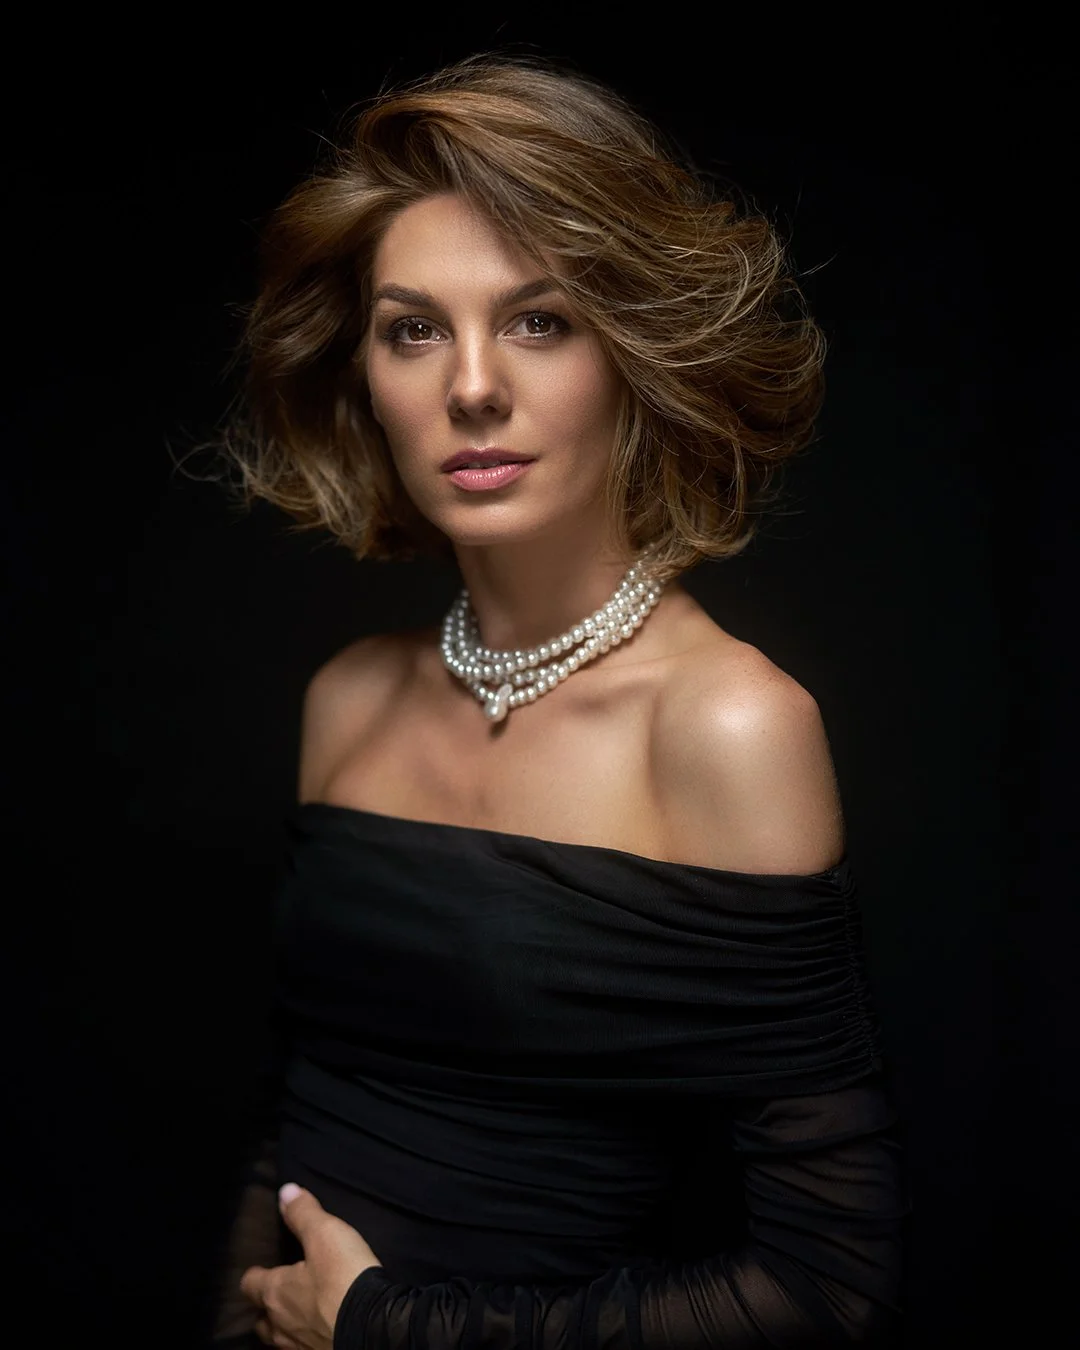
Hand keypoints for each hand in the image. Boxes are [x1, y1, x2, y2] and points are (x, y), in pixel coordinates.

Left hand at [239, 1184, 383, 1349]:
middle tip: (279, 1296)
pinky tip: (320, 1333)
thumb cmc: (344, 1278)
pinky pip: (302, 1349)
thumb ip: (304, 1213)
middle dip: (266, 1309)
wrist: (374, 1329)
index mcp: (276, 1292)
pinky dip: (306, 1342)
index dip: (255, 1275)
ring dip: (284, 1328)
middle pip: (261, 1321)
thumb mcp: (326, 1234)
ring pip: (279, 1340)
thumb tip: (285, 1192)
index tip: (262, 1269)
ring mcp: (299, 1347)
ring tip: (298, 1317)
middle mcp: (280, 1325)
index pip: (250, 1284)